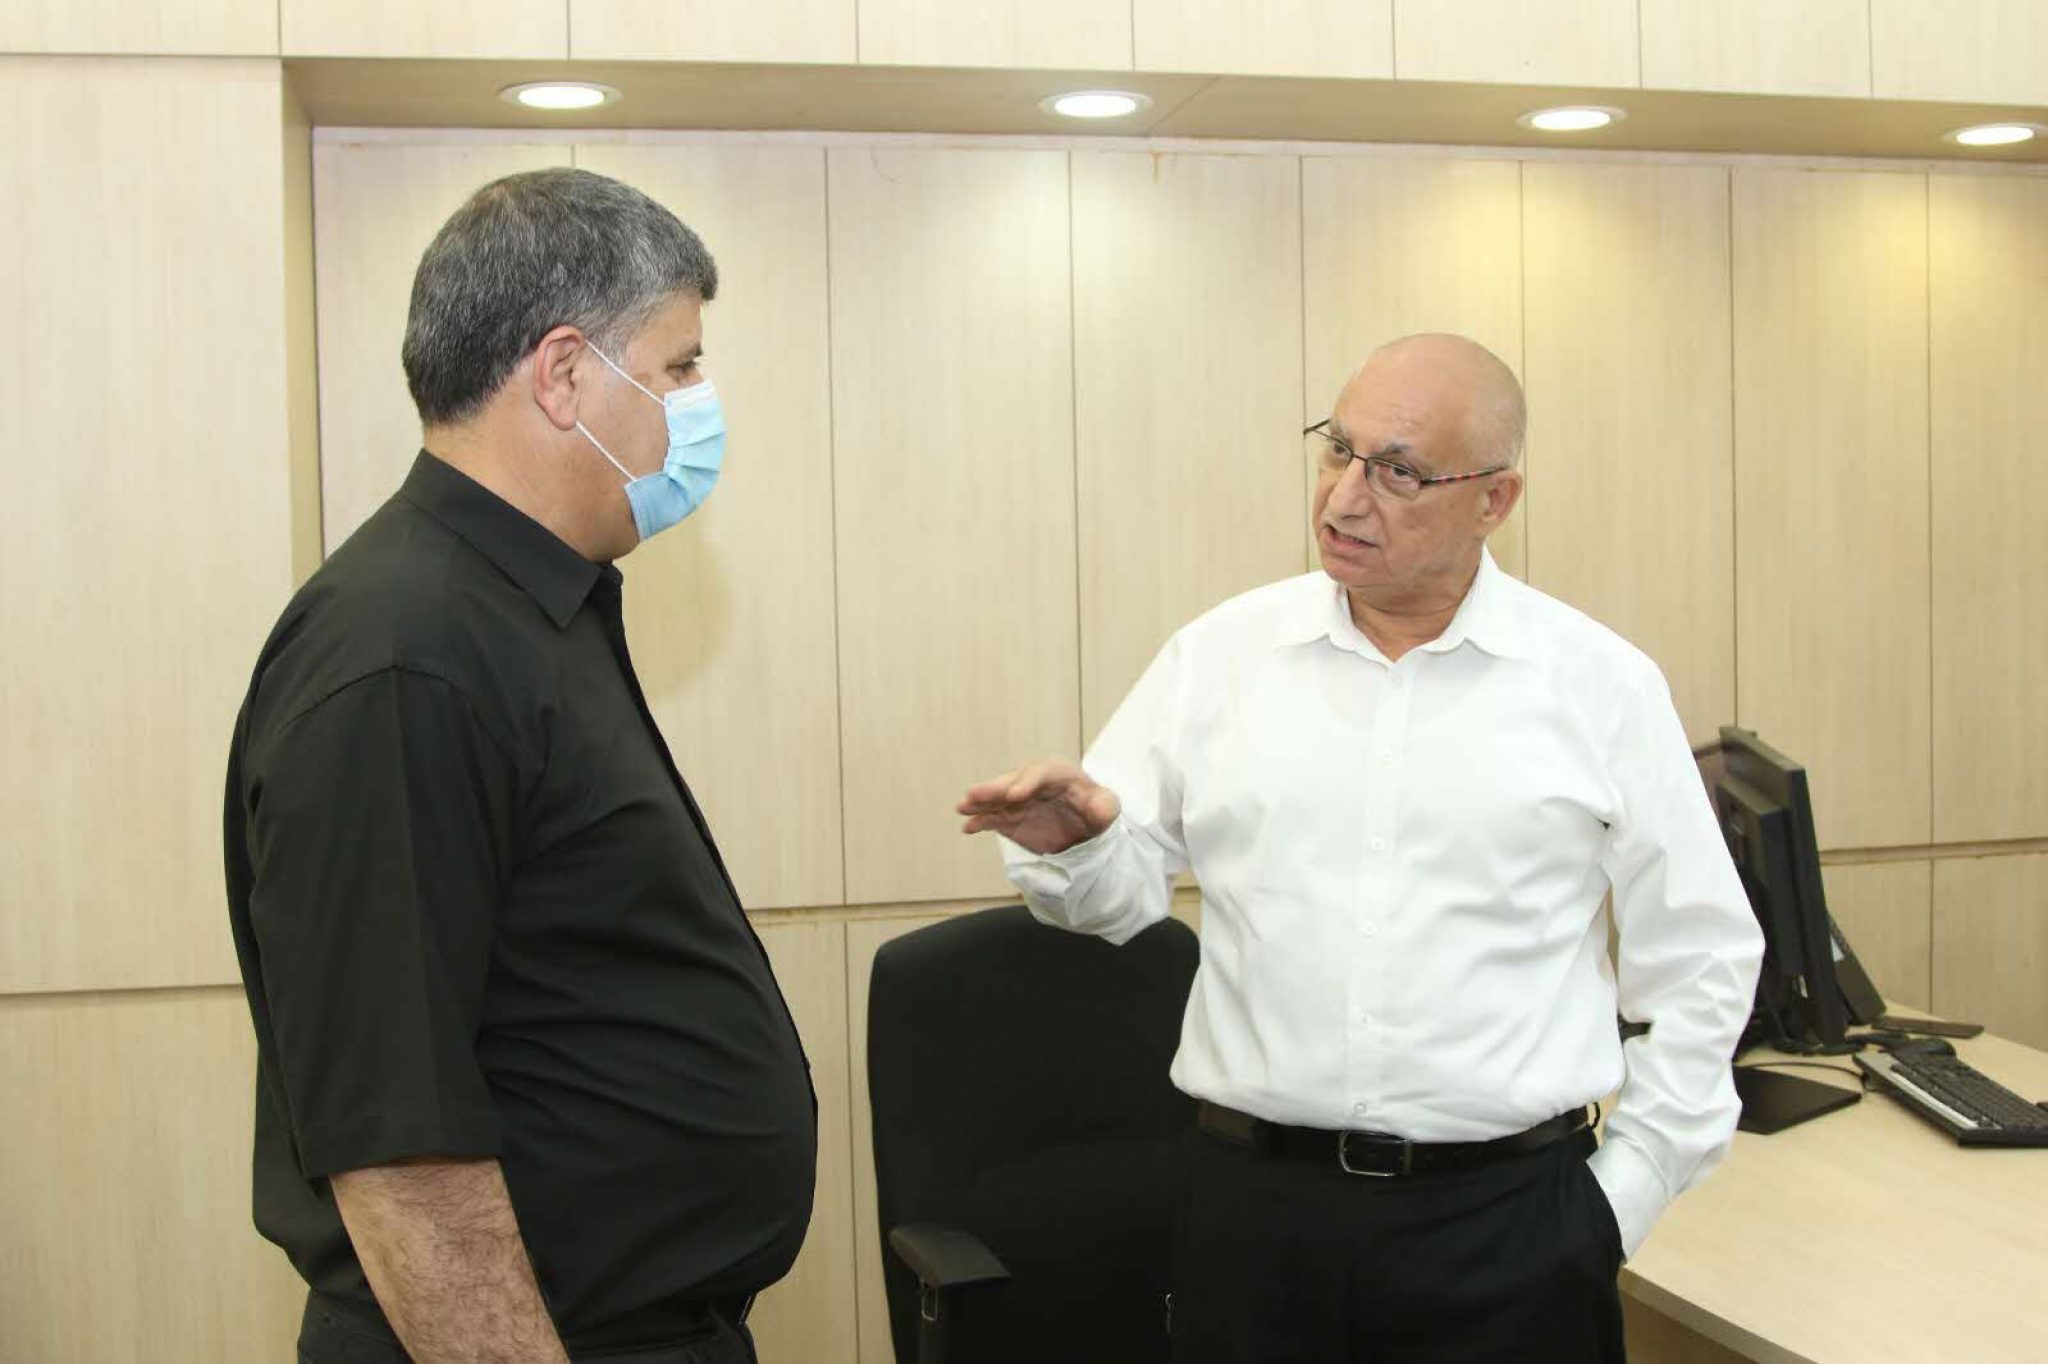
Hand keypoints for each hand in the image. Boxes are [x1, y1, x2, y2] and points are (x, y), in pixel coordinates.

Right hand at [958, 759, 1121, 855]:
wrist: (1084, 829)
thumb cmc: (1096, 812)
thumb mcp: (1107, 809)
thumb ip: (1104, 807)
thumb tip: (1098, 807)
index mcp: (1060, 774)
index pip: (1042, 773)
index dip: (1026, 782)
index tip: (1014, 796)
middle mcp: (1034, 782)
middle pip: (1012, 781)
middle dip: (994, 788)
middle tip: (975, 794)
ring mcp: (1019, 799)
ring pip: (997, 797)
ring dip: (979, 801)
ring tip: (962, 807)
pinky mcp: (1010, 817)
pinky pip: (992, 817)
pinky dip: (979, 821)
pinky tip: (967, 827)